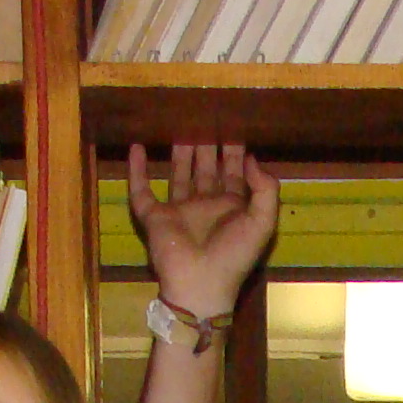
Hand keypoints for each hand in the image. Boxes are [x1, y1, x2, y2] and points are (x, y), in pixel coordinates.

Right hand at [127, 144, 278, 323]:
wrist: (200, 284)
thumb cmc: (233, 255)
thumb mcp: (262, 223)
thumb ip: (265, 190)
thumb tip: (252, 159)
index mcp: (231, 209)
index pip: (233, 173)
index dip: (234, 152)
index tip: (233, 127)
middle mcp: (205, 206)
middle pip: (206, 169)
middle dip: (207, 146)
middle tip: (206, 118)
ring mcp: (179, 211)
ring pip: (178, 174)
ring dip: (180, 153)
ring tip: (180, 126)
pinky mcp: (154, 217)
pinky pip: (142, 190)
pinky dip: (137, 169)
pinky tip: (137, 147)